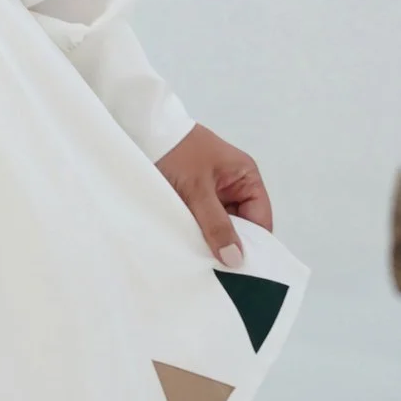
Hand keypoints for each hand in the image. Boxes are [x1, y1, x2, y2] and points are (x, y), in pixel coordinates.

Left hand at [154, 122, 271, 269]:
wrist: (141, 128)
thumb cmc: (174, 150)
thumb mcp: (197, 190)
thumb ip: (216, 224)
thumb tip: (235, 258)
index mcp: (246, 177)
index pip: (260, 221)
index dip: (253, 246)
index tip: (241, 271)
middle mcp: (234, 185)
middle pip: (240, 226)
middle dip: (229, 245)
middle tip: (218, 272)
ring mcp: (213, 191)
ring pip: (219, 225)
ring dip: (210, 239)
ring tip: (201, 262)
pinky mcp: (193, 195)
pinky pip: (202, 220)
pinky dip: (196, 231)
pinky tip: (188, 247)